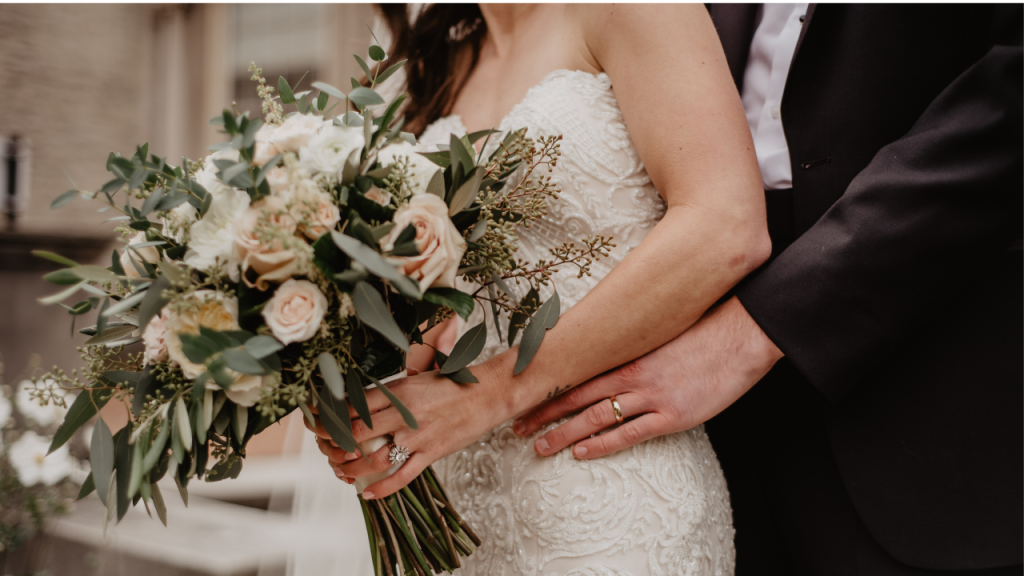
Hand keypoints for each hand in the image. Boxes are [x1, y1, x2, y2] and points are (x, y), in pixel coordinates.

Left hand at [304, 362, 513, 498]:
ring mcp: (419, 436)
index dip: (332, 417)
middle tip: (326, 449)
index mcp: (399, 390)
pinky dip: (382, 488)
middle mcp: (405, 413)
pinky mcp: (432, 453)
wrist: (489, 393)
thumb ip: (391, 392)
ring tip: (341, 471)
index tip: (319, 423)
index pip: (354, 405)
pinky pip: (403, 476)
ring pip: (375, 458)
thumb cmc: (454, 383)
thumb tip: (362, 402)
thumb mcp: (417, 378)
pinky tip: (367, 493)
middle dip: (336, 444)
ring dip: (352, 468)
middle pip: (358, 433)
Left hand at [511, 296, 782, 459]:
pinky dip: (601, 445)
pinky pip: (629, 434)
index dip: (549, 386)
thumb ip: (634, 345)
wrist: (741, 336)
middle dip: (544, 412)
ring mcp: (651, 396)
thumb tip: (609, 350)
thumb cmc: (703, 331)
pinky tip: (580, 452)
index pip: (577, 372)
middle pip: (577, 396)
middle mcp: (632, 374)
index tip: (524, 394)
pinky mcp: (672, 415)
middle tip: (516, 426)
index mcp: (628, 352)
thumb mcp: (661, 333)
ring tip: (539, 446)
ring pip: (595, 417)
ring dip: (564, 433)